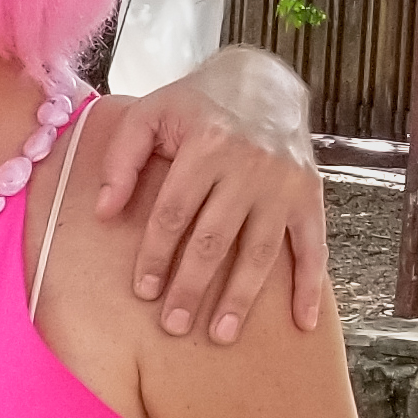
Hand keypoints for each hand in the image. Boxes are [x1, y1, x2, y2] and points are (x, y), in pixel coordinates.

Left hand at [93, 48, 329, 342]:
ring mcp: (285, 183)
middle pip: (215, 238)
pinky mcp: (310, 194)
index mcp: (207, 143)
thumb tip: (104, 211)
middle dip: (193, 286)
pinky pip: (313, 246)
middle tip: (174, 326)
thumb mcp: (150, 113)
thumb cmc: (195, 105)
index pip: (174, 212)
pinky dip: (310, 286)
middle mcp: (250, 164)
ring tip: (222, 335)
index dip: (156, 254)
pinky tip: (302, 323)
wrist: (264, 82)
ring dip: (242, 296)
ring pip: (261, 250)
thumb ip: (122, 159)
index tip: (142, 291)